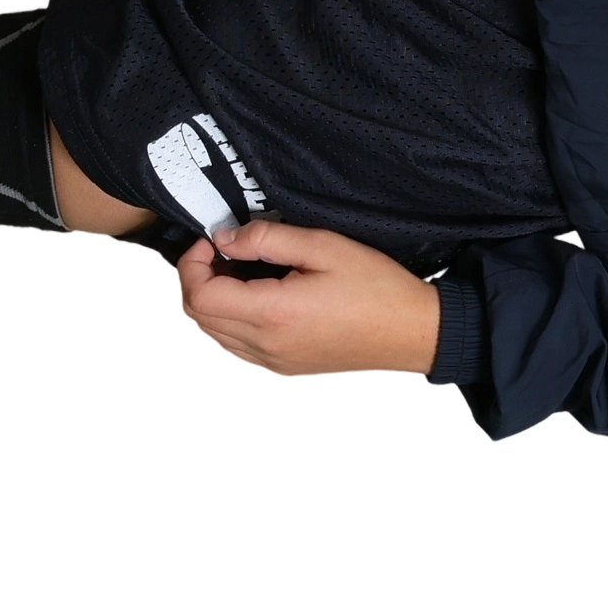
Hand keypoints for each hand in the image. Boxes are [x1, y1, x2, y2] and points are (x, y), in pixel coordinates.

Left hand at [174, 220, 442, 379]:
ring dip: (211, 303)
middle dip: (197, 281)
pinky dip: (228, 324)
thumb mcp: (325, 246)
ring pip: (213, 337)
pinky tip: (253, 300)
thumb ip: (268, 238)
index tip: (213, 241)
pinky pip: (236, 349)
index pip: (201, 297)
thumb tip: (225, 238)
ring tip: (236, 274)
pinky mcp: (284, 369)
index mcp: (273, 315)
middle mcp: (266, 346)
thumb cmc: (377, 287)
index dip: (193, 264)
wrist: (414, 332)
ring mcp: (274, 363)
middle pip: (198, 319)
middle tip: (221, 253)